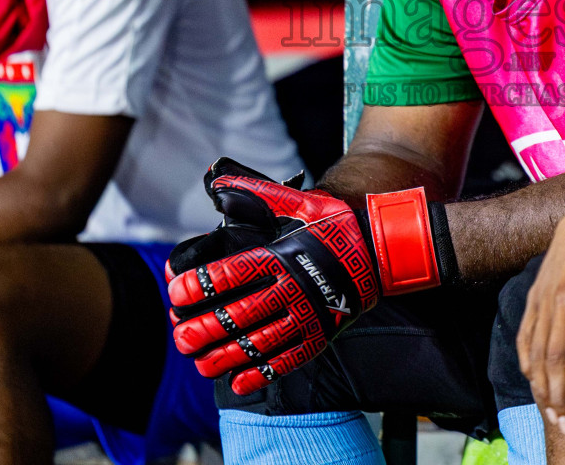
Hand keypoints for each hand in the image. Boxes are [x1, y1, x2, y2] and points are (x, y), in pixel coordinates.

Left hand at [168, 159, 446, 394]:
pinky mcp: (322, 334)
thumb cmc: (338, 224)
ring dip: (227, 356)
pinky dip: (263, 372)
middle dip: (207, 328)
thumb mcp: (302, 201)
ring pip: (261, 342)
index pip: (235, 272)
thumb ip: (261, 194)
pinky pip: (289, 358)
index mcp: (284, 255)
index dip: (203, 284)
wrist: (386, 247)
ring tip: (201, 365)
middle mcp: (294, 287)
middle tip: (181, 338)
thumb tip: (220, 182)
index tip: (178, 293)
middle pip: (241, 314)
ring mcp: (309, 314)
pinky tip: (239, 382)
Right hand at [517, 194, 564, 432]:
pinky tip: (532, 381)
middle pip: (558, 356)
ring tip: (551, 414)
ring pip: (538, 349)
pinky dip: (527, 359)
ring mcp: (545, 297)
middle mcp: (564, 298)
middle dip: (561, 395)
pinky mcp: (534, 295)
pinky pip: (525, 333)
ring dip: (542, 385)